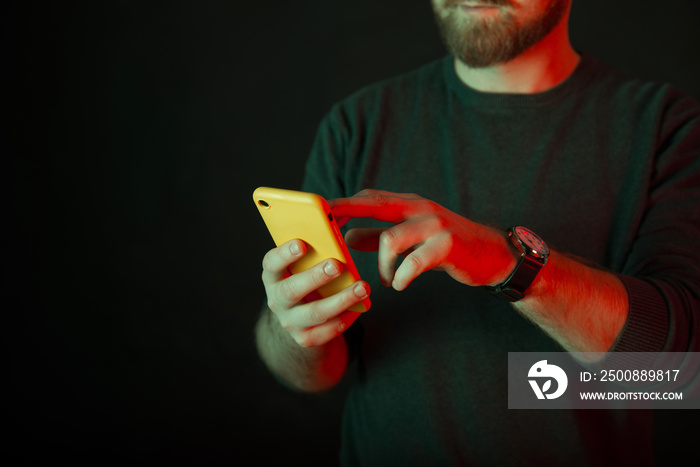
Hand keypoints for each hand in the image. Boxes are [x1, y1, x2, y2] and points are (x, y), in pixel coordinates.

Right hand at [261, 238, 369, 347]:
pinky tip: (362, 305)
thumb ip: (315, 250)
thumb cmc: (307, 278)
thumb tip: (339, 226)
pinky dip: (347, 317)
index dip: (284, 254)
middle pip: (292, 290)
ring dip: (341, 300)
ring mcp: (290, 322)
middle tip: (336, 265)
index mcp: (273, 276)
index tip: (301, 244)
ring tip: (362, 287)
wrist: (301, 317)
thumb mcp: (303, 265)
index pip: (272, 264)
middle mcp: (277, 300)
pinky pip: (329, 330)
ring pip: (315, 313)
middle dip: (315, 277)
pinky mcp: (306, 338)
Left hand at [330, 189, 517, 290]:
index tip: (319, 210)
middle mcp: (420, 208)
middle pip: (375, 205)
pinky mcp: (447, 245)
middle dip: (346, 211)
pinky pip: (414, 262)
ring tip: (383, 279)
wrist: (492, 256)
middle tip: (326, 226)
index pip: (370, 197)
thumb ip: (378, 236)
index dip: (344, 203)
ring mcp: (434, 224)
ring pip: (391, 238)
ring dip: (380, 265)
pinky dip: (401, 276)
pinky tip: (399, 284)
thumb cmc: (447, 246)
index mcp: (409, 204)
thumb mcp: (410, 239)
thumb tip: (347, 237)